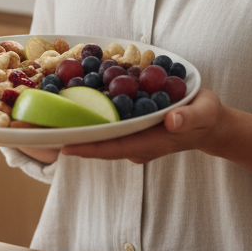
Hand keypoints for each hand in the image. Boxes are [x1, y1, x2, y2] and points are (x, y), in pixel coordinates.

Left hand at [60, 89, 225, 164]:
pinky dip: (88, 114)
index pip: (114, 148)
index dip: (90, 147)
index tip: (64, 147)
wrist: (208, 121)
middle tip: (43, 132)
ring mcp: (131, 135)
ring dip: (75, 128)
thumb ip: (188, 118)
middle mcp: (134, 142)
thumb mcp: (204, 114)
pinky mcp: (130, 124)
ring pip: (99, 134)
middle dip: (72, 139)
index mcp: (149, 143)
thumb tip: (172, 120)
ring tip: (46, 120)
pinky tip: (70, 102)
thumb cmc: (206, 117)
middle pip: (99, 143)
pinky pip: (105, 122)